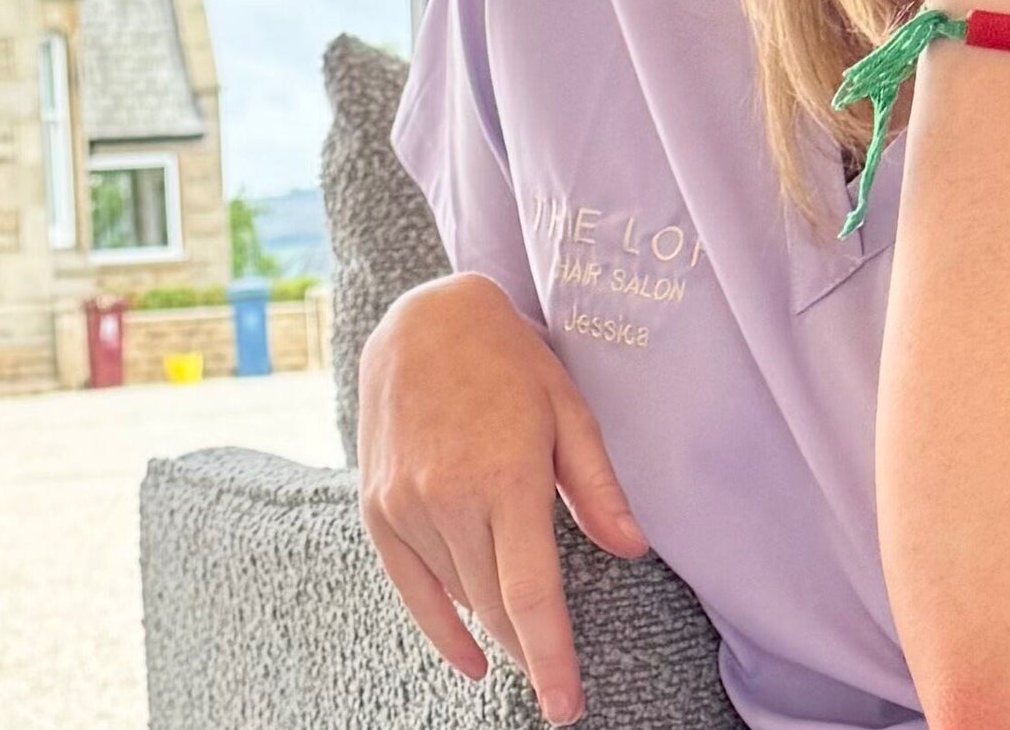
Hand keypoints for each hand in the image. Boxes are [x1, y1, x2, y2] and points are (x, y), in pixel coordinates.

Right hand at [357, 273, 647, 723]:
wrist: (420, 318)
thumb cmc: (508, 360)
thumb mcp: (569, 410)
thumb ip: (598, 488)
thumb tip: (632, 550)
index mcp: (506, 478)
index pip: (530, 597)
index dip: (551, 660)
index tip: (567, 708)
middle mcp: (448, 499)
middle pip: (495, 609)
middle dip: (531, 652)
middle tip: (561, 684)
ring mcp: (406, 504)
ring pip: (459, 597)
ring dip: (495, 621)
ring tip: (527, 632)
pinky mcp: (377, 506)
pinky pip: (410, 587)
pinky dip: (442, 629)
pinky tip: (472, 658)